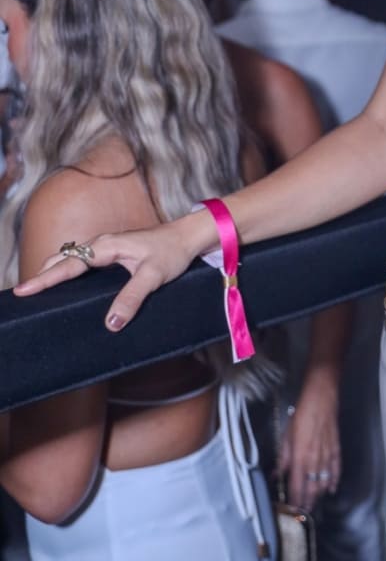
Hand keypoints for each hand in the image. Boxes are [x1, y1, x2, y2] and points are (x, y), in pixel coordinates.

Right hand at [12, 213, 211, 329]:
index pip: (69, 264)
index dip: (45, 278)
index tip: (25, 289)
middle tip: (23, 294)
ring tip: (36, 291)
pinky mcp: (113, 254)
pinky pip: (82, 263)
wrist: (187, 237)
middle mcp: (102, 245)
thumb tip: (111, 322)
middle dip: (42, 274)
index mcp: (106, 247)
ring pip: (72, 259)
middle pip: (64, 259)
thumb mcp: (154, 277)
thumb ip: (132, 298)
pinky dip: (67, 271)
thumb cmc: (172, 252)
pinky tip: (65, 285)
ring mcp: (106, 248)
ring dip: (53, 271)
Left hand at [279, 373, 341, 512]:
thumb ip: (283, 459)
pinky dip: (334, 482)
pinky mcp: (336, 451)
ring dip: (319, 496)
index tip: (291, 511)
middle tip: (302, 515)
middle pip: (312, 490)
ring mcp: (327, 457)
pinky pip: (336, 471)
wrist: (321, 400)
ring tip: (313, 505)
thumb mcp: (286, 437)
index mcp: (300, 458)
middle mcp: (315, 461)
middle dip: (307, 504)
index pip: (296, 487)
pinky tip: (331, 490)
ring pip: (324, 483)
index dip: (294, 502)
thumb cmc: (301, 416)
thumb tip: (275, 476)